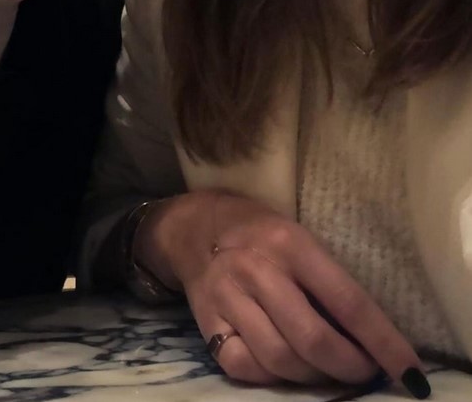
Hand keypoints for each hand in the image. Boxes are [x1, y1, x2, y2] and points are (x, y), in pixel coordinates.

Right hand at [134, 192, 426, 391]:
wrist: (194, 227)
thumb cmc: (260, 231)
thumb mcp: (298, 237)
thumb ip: (326, 280)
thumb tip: (370, 336)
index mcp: (290, 242)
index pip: (347, 300)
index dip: (382, 341)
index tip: (409, 370)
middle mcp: (257, 268)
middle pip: (312, 338)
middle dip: (349, 367)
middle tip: (365, 371)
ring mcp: (228, 296)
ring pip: (281, 359)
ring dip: (315, 377)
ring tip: (328, 370)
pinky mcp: (206, 322)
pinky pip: (247, 367)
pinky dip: (273, 377)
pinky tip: (286, 366)